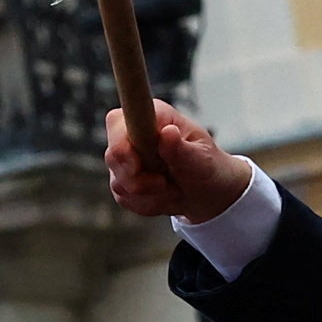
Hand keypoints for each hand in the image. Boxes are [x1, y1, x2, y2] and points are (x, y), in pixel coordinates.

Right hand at [104, 101, 253, 224]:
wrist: (208, 191)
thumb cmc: (208, 167)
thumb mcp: (202, 160)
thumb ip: (182, 149)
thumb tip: (168, 132)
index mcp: (153, 117)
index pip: (117, 121)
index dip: (121, 145)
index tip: (139, 167)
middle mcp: (133, 132)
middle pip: (114, 156)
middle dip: (140, 180)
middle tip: (166, 184)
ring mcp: (125, 157)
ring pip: (118, 183)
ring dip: (150, 195)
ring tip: (173, 190)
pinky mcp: (122, 179)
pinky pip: (124, 198)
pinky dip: (147, 204)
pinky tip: (165, 197)